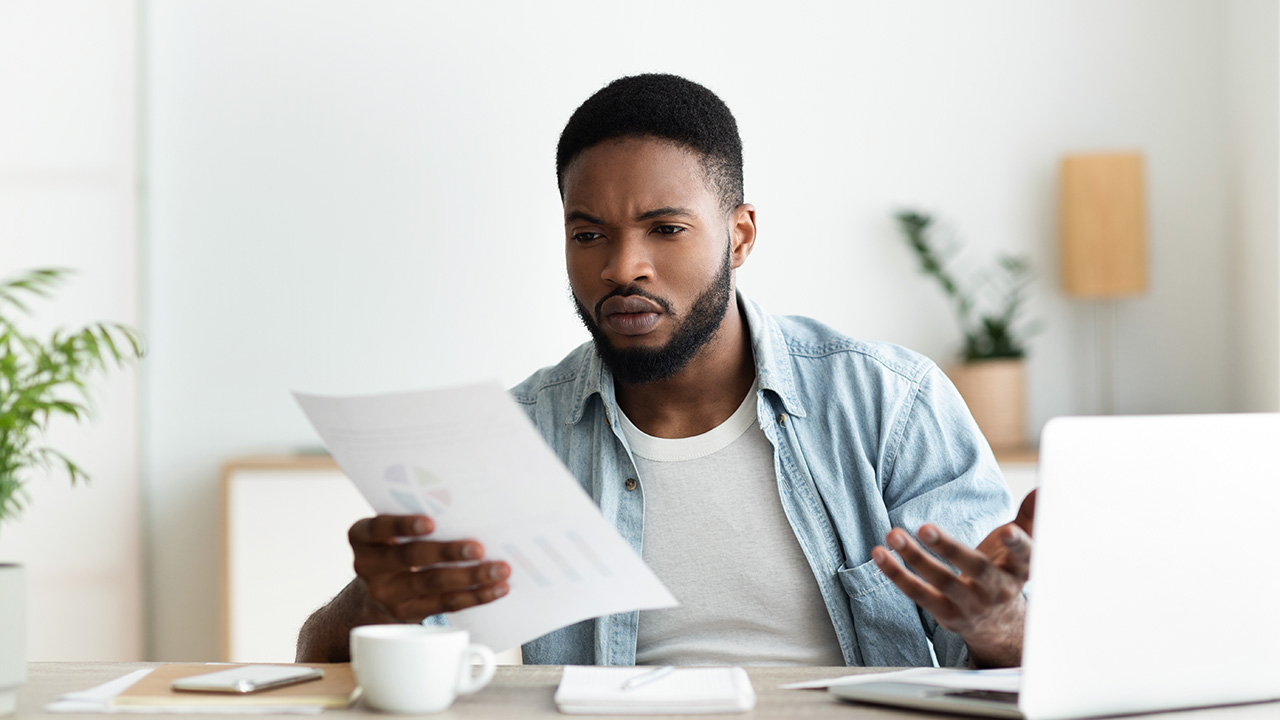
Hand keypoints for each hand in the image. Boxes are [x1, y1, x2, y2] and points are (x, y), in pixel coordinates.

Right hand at [349, 514, 510, 622]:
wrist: (374, 594)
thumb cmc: (394, 546)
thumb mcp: (390, 532)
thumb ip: (414, 521)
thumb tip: (469, 509)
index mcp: (363, 537)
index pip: (380, 528)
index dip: (403, 525)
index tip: (431, 523)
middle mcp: (369, 566)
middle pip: (412, 557)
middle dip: (448, 552)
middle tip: (478, 548)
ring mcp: (388, 594)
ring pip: (433, 584)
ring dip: (471, 576)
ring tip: (500, 569)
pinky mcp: (409, 613)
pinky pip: (446, 604)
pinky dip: (476, 595)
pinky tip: (497, 588)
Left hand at [872, 490, 1036, 666]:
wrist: (998, 626)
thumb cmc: (1005, 572)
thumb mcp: (1021, 550)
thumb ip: (1031, 518)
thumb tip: (1042, 488)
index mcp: (1019, 571)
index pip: (1023, 558)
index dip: (1018, 545)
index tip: (1009, 531)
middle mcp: (996, 590)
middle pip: (975, 569)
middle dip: (949, 549)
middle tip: (925, 527)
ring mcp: (970, 605)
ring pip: (941, 581)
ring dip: (914, 557)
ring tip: (893, 534)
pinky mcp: (946, 614)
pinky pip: (918, 594)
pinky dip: (897, 574)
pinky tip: (880, 554)